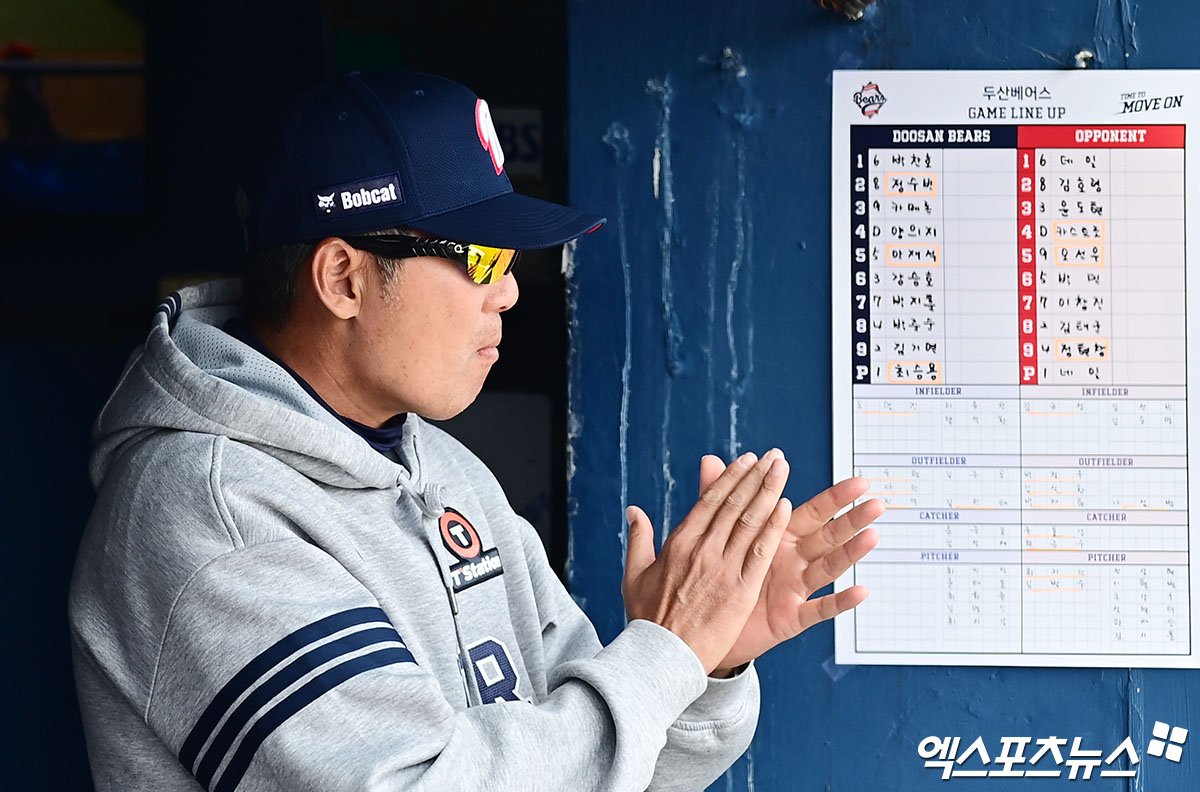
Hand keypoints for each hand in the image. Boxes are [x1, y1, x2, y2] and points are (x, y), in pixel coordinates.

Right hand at [622, 450, 792, 673]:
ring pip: (750, 522)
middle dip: (756, 477)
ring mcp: (722, 570)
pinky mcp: (740, 592)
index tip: (747, 460)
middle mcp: (702, 550)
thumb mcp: (635, 574)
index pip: (710, 501)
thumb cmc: (647, 618)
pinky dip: (773, 529)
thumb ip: (639, 538)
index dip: (731, 478)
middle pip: (734, 505)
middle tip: (774, 457)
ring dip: (769, 493)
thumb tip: (634, 510)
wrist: (661, 656)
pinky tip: (785, 508)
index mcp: (679, 543)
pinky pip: (760, 554)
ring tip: (783, 470)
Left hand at [696, 455, 882, 673]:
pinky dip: (840, 601)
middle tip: (876, 501)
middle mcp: (793, 560)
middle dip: (852, 518)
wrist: (706, 623)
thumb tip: (710, 458)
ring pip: (828, 567)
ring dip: (850, 553)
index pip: (813, 512)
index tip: (859, 482)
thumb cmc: (719, 575)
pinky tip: (860, 591)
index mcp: (778, 536)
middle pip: (828, 535)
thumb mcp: (719, 533)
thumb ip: (720, 497)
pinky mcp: (791, 617)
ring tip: (872, 536)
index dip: (835, 497)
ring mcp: (795, 588)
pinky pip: (819, 609)